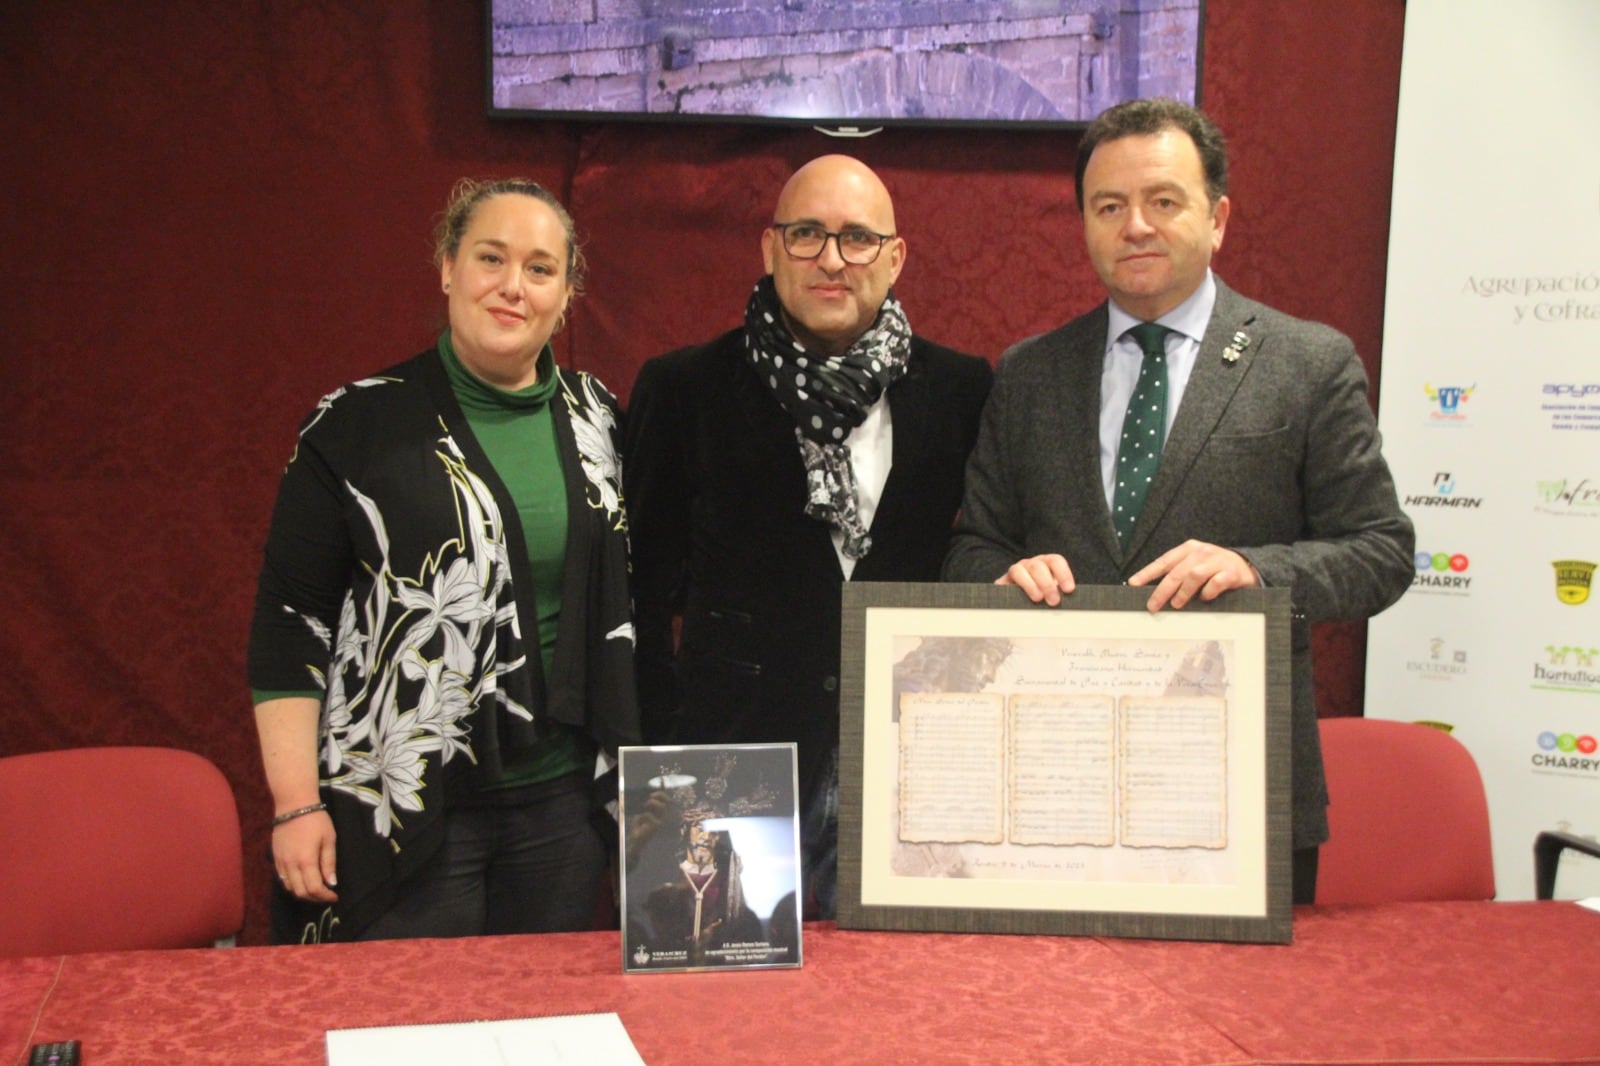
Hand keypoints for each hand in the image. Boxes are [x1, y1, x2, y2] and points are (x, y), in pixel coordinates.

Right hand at [272, 811, 338, 902]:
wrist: (293, 805)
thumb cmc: (316, 820)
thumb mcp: (329, 839)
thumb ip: (329, 863)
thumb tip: (331, 883)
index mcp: (306, 861)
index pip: (314, 889)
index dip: (325, 897)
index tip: (334, 896)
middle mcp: (290, 865)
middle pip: (300, 892)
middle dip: (315, 898)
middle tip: (326, 896)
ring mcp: (281, 862)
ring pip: (289, 888)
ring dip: (303, 893)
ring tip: (316, 889)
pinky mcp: (275, 858)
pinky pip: (282, 878)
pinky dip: (293, 885)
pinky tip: (302, 880)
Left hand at [625, 790, 670, 870]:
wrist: (636, 842)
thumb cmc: (639, 829)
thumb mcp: (641, 815)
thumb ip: (646, 808)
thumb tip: (649, 796)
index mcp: (661, 814)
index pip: (665, 799)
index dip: (663, 789)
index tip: (661, 779)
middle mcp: (663, 817)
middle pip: (667, 801)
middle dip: (660, 795)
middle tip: (651, 796)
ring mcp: (661, 822)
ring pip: (662, 807)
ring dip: (653, 803)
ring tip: (646, 805)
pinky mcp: (656, 827)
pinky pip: (650, 815)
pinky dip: (644, 816)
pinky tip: (641, 821)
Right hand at [997, 554, 1075, 605]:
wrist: (1018, 610)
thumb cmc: (1042, 602)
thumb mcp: (1052, 597)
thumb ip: (1059, 597)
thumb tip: (1069, 607)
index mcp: (1047, 564)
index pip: (1056, 561)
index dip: (1063, 573)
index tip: (1068, 590)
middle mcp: (1031, 564)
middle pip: (1038, 566)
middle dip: (1047, 583)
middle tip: (1054, 601)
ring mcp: (1016, 570)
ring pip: (1020, 570)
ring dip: (1030, 585)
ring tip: (1038, 599)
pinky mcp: (1002, 581)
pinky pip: (1006, 580)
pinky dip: (1016, 588)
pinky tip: (1021, 599)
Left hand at [1127, 539, 1257, 611]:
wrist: (1247, 568)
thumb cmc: (1215, 569)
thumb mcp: (1194, 566)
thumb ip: (1177, 574)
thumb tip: (1154, 593)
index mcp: (1188, 549)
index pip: (1164, 561)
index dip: (1147, 573)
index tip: (1133, 584)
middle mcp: (1202, 552)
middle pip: (1176, 571)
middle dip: (1162, 590)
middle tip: (1153, 606)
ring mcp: (1217, 561)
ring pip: (1194, 575)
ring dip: (1183, 592)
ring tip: (1177, 604)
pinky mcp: (1231, 572)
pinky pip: (1216, 582)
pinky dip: (1208, 592)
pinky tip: (1205, 599)